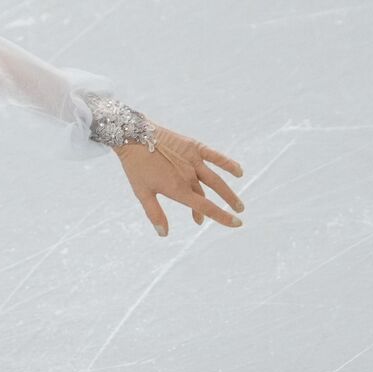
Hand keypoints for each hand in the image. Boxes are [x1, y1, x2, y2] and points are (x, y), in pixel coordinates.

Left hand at [114, 123, 244, 235]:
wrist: (133, 136)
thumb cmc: (136, 167)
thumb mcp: (142, 192)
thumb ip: (155, 213)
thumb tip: (164, 234)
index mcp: (177, 189)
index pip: (205, 207)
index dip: (222, 217)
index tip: (236, 223)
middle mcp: (189, 176)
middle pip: (207, 196)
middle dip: (221, 208)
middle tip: (233, 216)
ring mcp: (193, 160)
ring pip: (216, 180)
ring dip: (228, 193)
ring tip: (238, 204)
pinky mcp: (194, 147)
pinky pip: (215, 156)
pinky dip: (228, 164)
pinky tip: (239, 172)